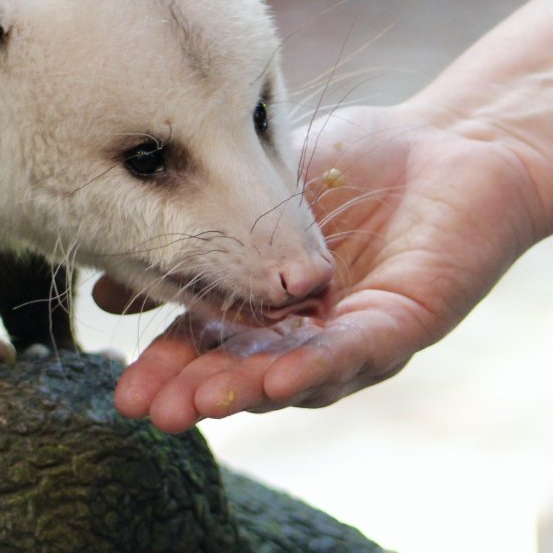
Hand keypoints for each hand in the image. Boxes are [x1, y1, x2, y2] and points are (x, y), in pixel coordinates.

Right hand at [107, 102, 547, 430]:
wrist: (450, 139)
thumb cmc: (355, 164)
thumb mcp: (250, 198)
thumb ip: (192, 241)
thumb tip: (103, 289)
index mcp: (265, 311)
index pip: (208, 351)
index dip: (168, 375)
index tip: (124, 397)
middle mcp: (308, 338)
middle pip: (247, 377)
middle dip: (199, 396)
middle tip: (153, 413)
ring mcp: (357, 338)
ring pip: (301, 377)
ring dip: (252, 391)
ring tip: (205, 403)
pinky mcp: (406, 322)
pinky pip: (359, 351)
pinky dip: (319, 366)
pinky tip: (280, 378)